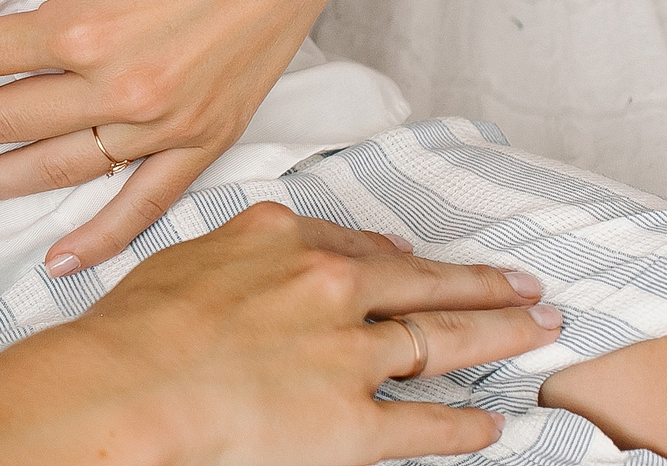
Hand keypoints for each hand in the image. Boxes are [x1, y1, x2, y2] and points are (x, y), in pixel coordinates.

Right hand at [0, 203, 561, 465]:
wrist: (127, 383)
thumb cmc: (133, 326)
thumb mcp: (187, 256)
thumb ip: (240, 248)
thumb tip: (269, 241)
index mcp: (284, 239)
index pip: (360, 246)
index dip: (403, 257)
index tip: (427, 262)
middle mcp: (329, 286)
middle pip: (425, 284)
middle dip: (483, 285)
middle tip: (528, 286)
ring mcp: (347, 352)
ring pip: (443, 342)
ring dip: (499, 335)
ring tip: (539, 331)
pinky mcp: (353, 420)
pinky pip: (426, 424)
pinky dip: (466, 426)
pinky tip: (495, 425)